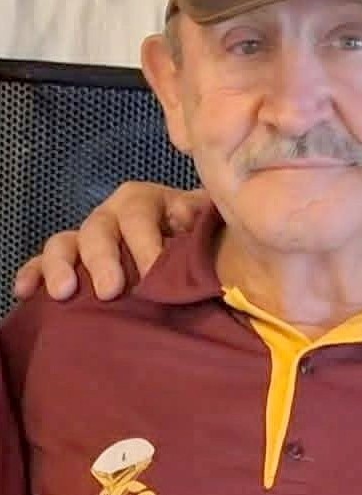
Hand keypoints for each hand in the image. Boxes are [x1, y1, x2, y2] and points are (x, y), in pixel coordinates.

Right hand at [13, 182, 208, 301]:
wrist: (189, 254)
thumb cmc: (196, 240)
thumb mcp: (205, 222)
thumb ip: (200, 214)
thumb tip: (188, 215)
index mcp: (144, 201)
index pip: (138, 215)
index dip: (145, 242)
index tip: (155, 273)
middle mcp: (111, 215)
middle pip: (99, 229)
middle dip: (103, 259)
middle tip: (111, 290)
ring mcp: (87, 238)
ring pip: (65, 242)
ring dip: (61, 266)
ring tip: (64, 293)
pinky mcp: (71, 263)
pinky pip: (42, 263)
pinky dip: (32, 274)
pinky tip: (24, 292)